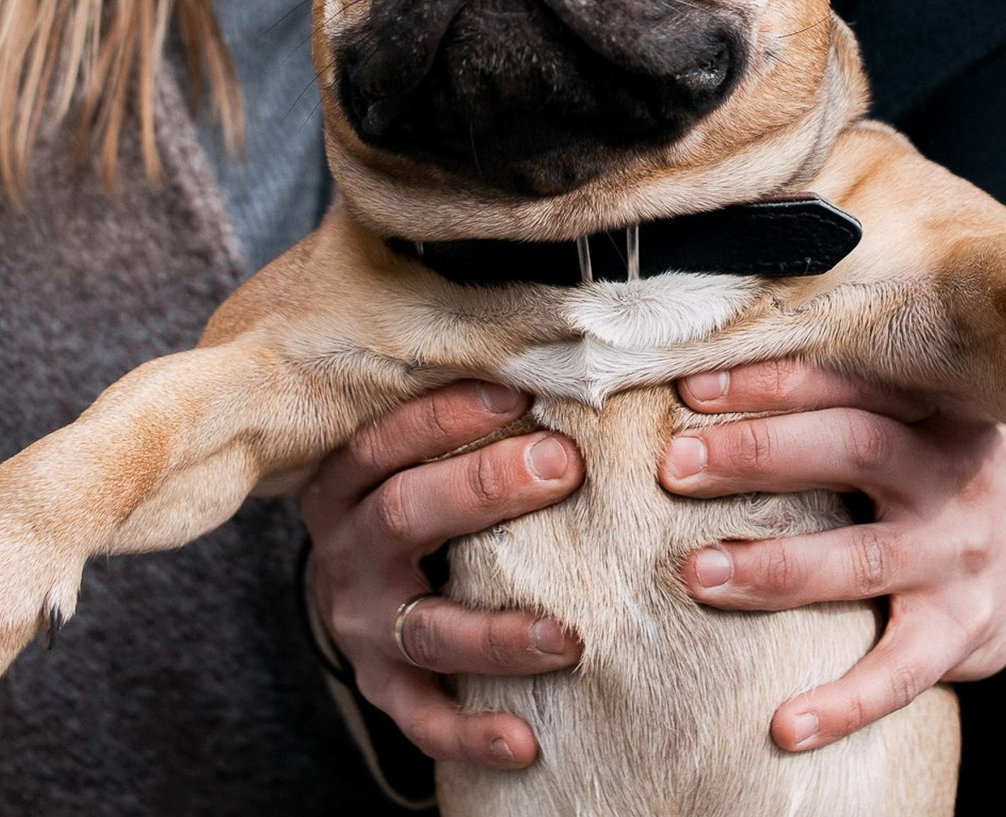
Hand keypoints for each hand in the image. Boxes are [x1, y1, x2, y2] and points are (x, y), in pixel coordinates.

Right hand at [301, 382, 583, 768]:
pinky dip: (472, 733)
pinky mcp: (386, 687)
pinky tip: (525, 739)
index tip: (519, 394)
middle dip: (485, 487)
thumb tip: (550, 356)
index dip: (447, 416)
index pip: (385, 441)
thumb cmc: (411, 493)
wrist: (357, 586)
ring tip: (569, 635)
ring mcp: (365, 626)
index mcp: (345, 484)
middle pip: (405, 514)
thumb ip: (458, 416)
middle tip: (563, 466)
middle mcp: (348, 553)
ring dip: (499, 633)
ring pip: (428, 628)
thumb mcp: (408, 452)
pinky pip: (424, 718)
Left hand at [660, 360, 1005, 751]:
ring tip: (698, 573)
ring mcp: (955, 556)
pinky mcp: (961, 631)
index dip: (769, 383)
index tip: (692, 390)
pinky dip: (846, 702)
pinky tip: (787, 723)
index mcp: (927, 410)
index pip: (844, 383)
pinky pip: (901, 671)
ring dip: (774, 568)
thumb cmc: (948, 466)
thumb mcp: (920, 414)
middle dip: (758, 455)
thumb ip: (844, 397)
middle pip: (851, 450)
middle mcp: (945, 474)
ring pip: (861, 558)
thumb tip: (716, 383)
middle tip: (676, 466)